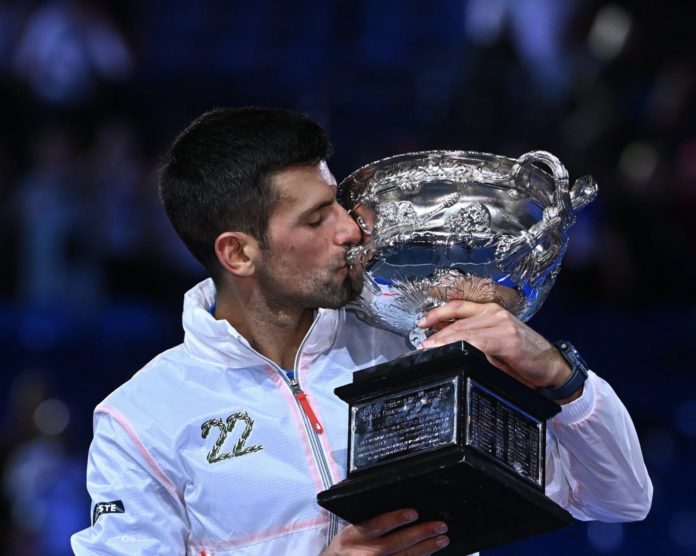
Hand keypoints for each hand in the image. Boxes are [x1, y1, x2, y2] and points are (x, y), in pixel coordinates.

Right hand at [321, 508, 448, 555]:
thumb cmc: (344, 550)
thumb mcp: (349, 532)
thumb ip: (369, 524)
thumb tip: (399, 512)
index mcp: (356, 535)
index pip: (379, 524)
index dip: (397, 518)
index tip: (414, 513)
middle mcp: (367, 552)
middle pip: (398, 542)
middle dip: (422, 533)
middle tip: (440, 526)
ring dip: (426, 548)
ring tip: (441, 540)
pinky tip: (429, 554)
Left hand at [418, 300, 570, 389]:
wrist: (551, 367)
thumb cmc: (521, 356)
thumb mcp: (493, 343)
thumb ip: (473, 337)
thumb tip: (445, 337)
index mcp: (491, 311)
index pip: (458, 306)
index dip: (438, 312)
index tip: (422, 322)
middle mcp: (495, 313)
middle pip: (458, 317)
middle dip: (436, 329)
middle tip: (422, 342)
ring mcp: (502, 324)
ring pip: (465, 328)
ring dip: (444, 339)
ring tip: (430, 347)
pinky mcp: (508, 339)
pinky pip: (479, 341)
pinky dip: (462, 345)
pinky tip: (452, 349)